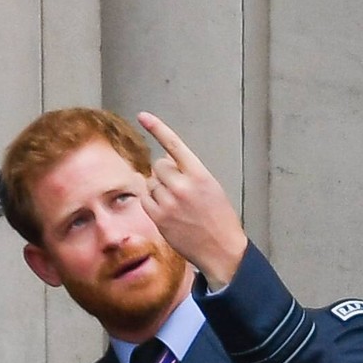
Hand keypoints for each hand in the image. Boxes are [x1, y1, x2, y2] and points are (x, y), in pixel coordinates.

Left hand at [137, 111, 247, 288]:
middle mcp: (182, 185)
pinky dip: (150, 201)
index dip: (157, 128)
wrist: (220, 247)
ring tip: (174, 202)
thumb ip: (189, 172)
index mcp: (199, 174)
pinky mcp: (158, 218)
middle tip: (176, 188)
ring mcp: (168, 202)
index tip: (142, 116)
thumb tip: (165, 160)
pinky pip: (144, 200)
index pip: (174, 145)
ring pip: (150, 183)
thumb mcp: (210, 187)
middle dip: (163, 173)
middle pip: (158, 166)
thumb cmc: (218, 216)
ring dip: (157, 188)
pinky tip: (163, 209)